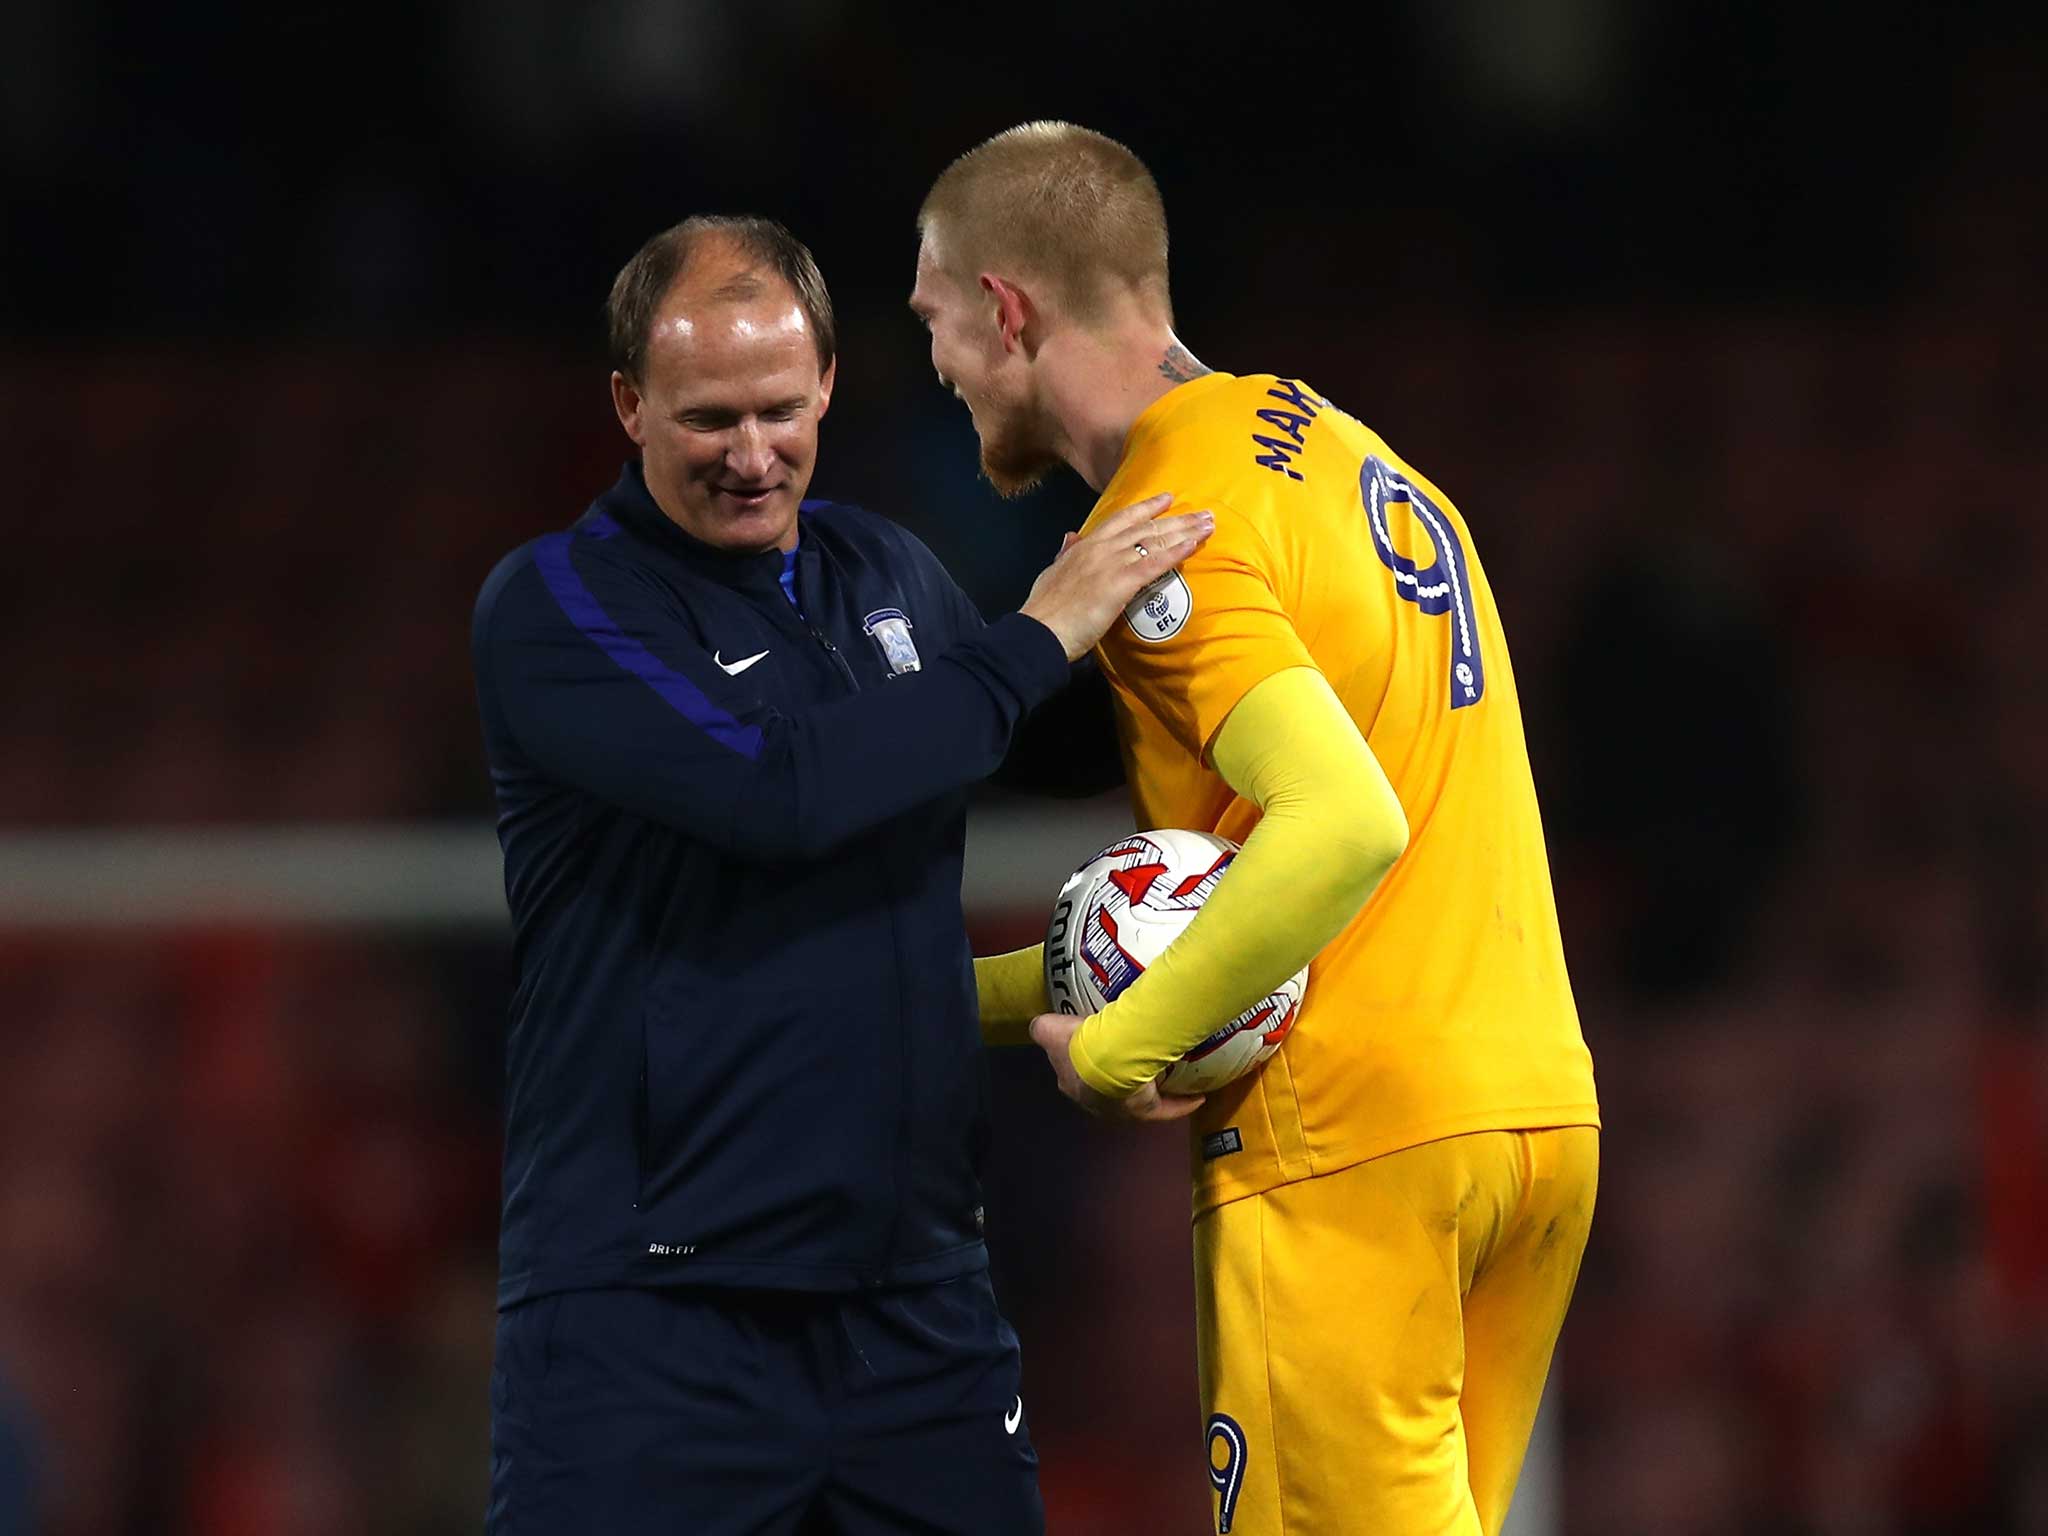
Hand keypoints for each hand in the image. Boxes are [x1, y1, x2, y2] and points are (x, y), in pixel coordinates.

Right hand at [1019, 494, 1213, 661]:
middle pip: (1146, 527)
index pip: (1121, 519)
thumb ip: (1065, 555)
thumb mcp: (1053, 573)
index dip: (1146, 508)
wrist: (1039, 630)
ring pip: (1155, 540)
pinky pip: (1155, 562)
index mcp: (1085, 546)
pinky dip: (1177, 551)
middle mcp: (1101, 548)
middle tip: (1203, 512)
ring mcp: (1112, 562)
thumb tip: (1070, 538)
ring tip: (1209, 523)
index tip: (1167, 498)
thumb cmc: (1045, 610)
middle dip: (1177, 518)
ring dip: (1185, 530)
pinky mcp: (1121, 582)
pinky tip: (1195, 543)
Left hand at [1028, 1012, 1205, 1123]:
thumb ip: (1042, 1027)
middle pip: (1107, 1091)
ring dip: (1147, 1090)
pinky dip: (1179, 1104)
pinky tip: (1196, 1096)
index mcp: (1073, 1086)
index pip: (1075, 1078)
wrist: (1108, 1058)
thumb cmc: (1078, 1045)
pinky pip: (1165, 1109)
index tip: (1094, 1052)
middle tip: (1130, 1061)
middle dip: (1115, 1080)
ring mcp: (1121, 1109)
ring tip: (1160, 1073)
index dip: (1083, 1065)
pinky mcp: (1145, 1108)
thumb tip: (1039, 1025)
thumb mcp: (1049, 1030)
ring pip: (1137, 1100)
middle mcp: (1095, 1104)